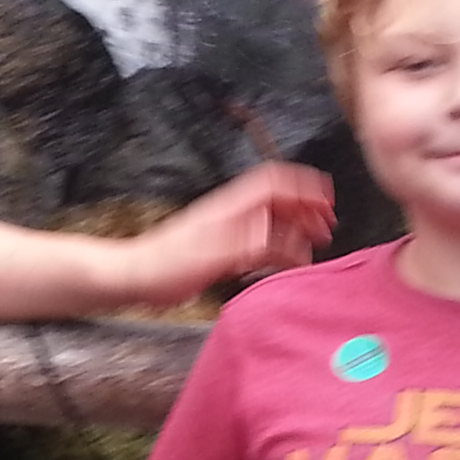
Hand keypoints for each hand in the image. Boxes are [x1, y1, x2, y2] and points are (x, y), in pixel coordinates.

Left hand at [121, 162, 334, 302]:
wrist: (132, 276)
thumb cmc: (163, 265)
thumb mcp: (209, 257)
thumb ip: (245, 246)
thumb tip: (278, 235)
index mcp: (229, 208)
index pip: (272, 183)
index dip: (302, 186)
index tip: (326, 200)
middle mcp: (230, 214)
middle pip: (276, 199)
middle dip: (305, 208)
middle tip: (327, 227)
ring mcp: (226, 230)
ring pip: (269, 219)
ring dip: (295, 227)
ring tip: (314, 243)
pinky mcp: (221, 248)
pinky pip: (258, 240)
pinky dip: (278, 246)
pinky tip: (285, 260)